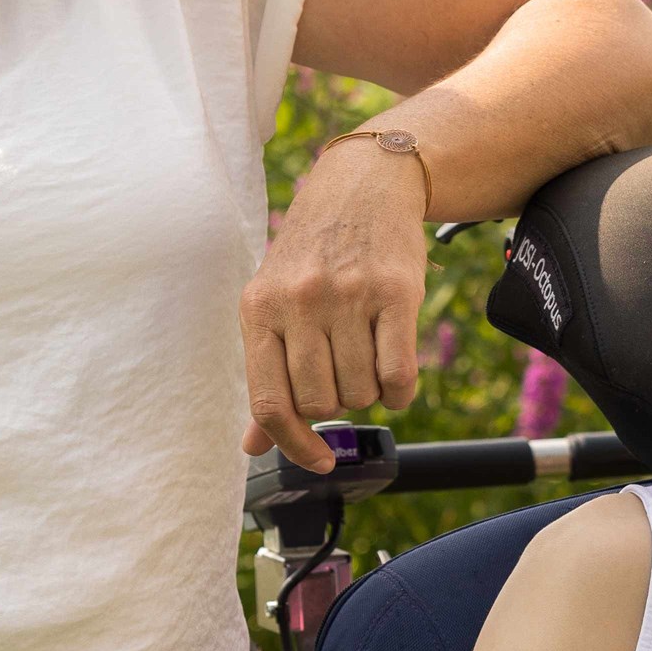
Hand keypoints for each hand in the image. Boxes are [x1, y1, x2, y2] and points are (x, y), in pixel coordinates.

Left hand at [244, 139, 431, 470]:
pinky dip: (399, 391)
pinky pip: (399, 373)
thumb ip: (265, 374)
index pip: (269, 402)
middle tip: (342, 375)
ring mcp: (347, 294)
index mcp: (258, 310)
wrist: (361, 188)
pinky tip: (394, 377)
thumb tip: (252, 446)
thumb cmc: (311, 257)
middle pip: (321, 402)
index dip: (292, 445)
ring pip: (362, 391)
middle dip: (337, 404)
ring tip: (365, 359)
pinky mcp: (396, 290)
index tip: (317, 462)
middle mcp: (299, 301)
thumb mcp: (272, 305)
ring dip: (369, 392)